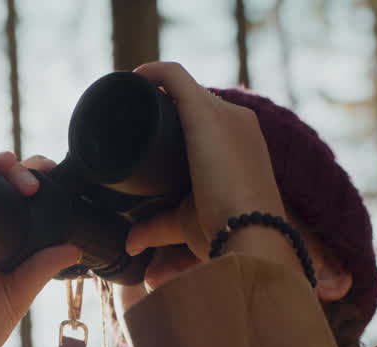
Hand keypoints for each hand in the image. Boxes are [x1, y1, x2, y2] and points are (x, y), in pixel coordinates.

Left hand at [122, 63, 298, 285]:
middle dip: (163, 107)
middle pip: (194, 101)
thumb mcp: (188, 222)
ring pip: (184, 88)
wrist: (253, 234)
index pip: (208, 119)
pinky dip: (152, 73)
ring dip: (154, 90)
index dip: (178, 122)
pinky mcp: (204, 113)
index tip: (148, 134)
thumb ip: (157, 228)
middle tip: (127, 122)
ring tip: (123, 105)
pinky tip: (131, 80)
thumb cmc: (226, 231)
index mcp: (242, 141)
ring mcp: (224, 113)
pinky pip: (174, 77)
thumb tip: (132, 244)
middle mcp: (238, 119)